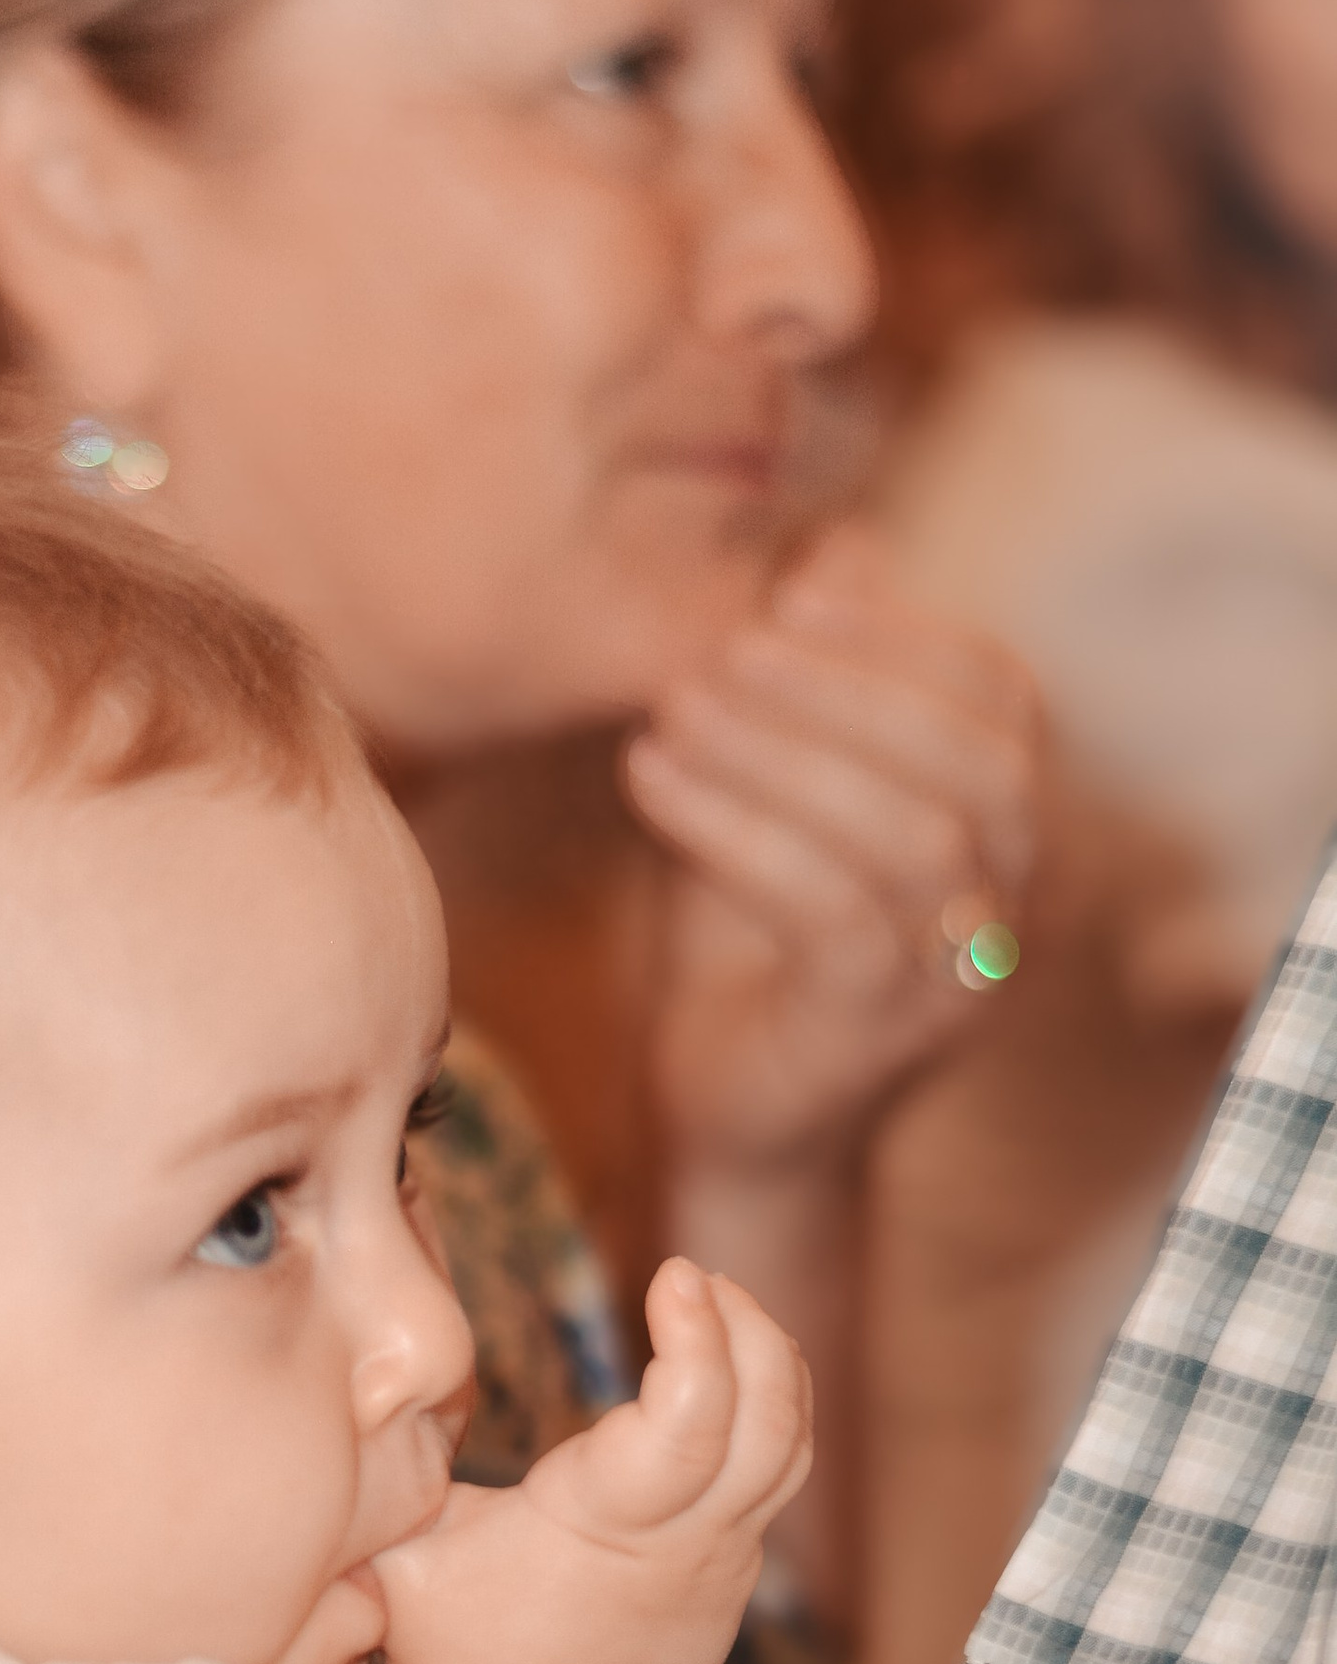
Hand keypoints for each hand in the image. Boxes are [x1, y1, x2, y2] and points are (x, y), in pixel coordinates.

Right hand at [374, 1263, 810, 1663]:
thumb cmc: (457, 1647)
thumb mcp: (396, 1562)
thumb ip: (382, 1477)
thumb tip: (350, 1385)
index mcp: (603, 1528)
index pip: (687, 1428)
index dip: (698, 1343)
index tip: (674, 1274)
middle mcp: (680, 1541)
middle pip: (768, 1425)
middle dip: (747, 1331)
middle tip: (695, 1277)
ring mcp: (722, 1556)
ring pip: (789, 1444)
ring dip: (769, 1358)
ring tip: (718, 1298)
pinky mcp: (735, 1559)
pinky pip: (782, 1466)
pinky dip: (774, 1397)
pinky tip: (738, 1350)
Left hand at [624, 524, 1042, 1181]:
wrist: (735, 1121)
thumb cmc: (757, 946)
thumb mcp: (788, 794)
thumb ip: (821, 687)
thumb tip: (838, 542)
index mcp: (1015, 835)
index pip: (1007, 698)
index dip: (905, 631)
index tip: (792, 588)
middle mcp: (1017, 907)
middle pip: (976, 758)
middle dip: (846, 684)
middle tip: (722, 645)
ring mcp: (961, 979)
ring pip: (906, 831)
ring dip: (779, 751)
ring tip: (670, 707)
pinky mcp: (881, 1029)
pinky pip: (824, 907)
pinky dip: (731, 828)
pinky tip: (647, 778)